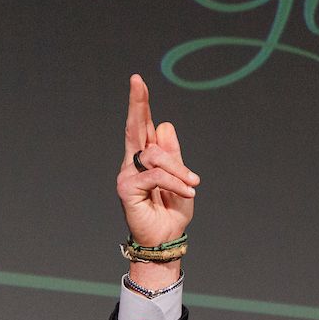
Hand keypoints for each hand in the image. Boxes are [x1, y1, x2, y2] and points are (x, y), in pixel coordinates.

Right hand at [117, 73, 198, 252]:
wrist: (166, 239)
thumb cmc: (172, 211)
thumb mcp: (181, 178)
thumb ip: (173, 154)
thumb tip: (164, 124)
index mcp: (146, 157)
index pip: (143, 126)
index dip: (141, 104)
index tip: (137, 81)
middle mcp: (133, 162)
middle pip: (135, 127)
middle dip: (137, 103)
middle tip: (137, 80)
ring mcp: (127, 174)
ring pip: (155, 155)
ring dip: (179, 170)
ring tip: (192, 185)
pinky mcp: (126, 188)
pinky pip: (156, 175)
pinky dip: (175, 182)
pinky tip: (187, 191)